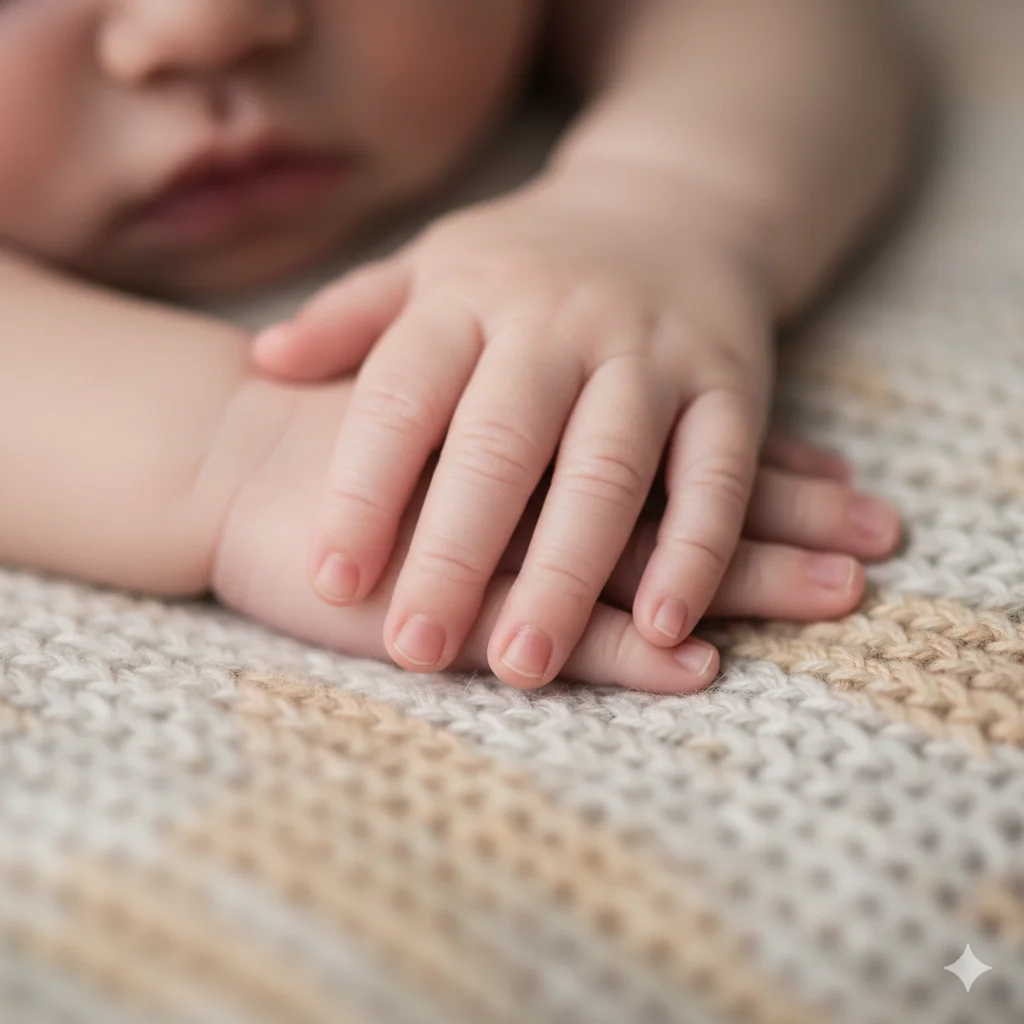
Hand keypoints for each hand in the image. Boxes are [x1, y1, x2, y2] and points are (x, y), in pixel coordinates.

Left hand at [251, 169, 895, 687]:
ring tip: (523, 666)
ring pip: (609, 472)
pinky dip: (695, 552)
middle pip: (501, 446)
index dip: (363, 490)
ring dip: (568, 575)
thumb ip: (354, 316)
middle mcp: (560, 321)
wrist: (676, 204)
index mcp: (471, 296)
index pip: (404, 396)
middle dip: (455, 555)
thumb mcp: (436, 266)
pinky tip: (663, 629)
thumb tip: (262, 360)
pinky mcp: (733, 386)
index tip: (331, 581)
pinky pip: (718, 476)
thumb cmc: (530, 261)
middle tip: (414, 650)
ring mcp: (652, 354)